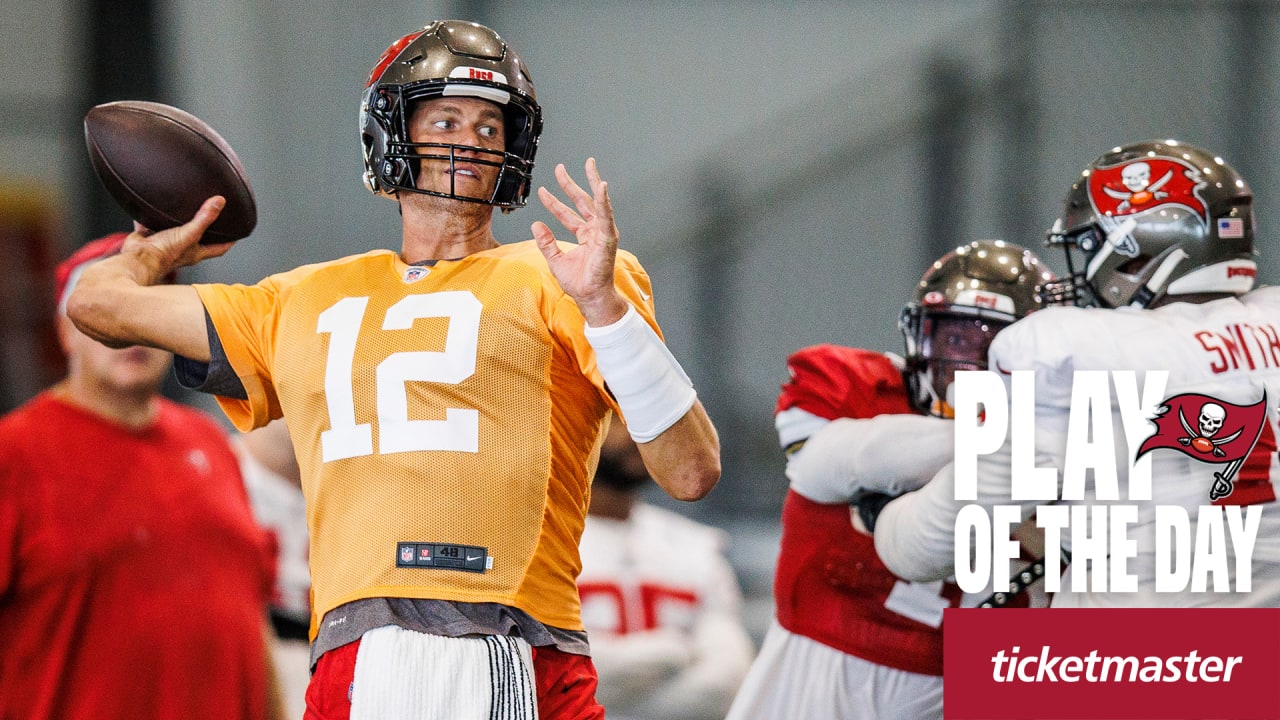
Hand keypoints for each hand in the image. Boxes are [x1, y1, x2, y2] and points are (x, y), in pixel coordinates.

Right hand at [123, 196, 234, 281]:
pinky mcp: (149, 238)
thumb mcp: (188, 233)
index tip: (237, 233)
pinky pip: (151, 225)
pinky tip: (151, 207)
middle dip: (204, 229)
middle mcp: (182, 249)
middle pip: (198, 239)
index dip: (229, 241)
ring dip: (177, 221)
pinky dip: (151, 217)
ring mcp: (165, 244)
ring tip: (182, 207)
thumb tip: (219, 202)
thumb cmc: (163, 254)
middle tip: (210, 215)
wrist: (137, 259)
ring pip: (174, 230)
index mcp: (195, 252)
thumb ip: (204, 218)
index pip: (219, 248)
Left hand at [531, 158, 627, 325]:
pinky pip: (606, 216)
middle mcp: (595, 231)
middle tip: (560, 168)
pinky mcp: (608, 237)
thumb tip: (535, 224)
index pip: (567, 213)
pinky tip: (601, 186)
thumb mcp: (555, 260)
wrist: (589, 297)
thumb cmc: (578, 283)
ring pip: (597, 203)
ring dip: (593, 183)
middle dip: (571, 184)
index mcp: (584, 235)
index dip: (554, 201)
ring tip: (590, 166)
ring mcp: (603, 233)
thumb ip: (546, 242)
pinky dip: (604, 201)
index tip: (541, 190)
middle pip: (582, 201)